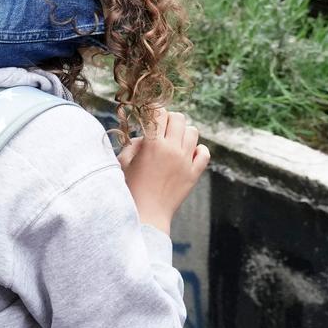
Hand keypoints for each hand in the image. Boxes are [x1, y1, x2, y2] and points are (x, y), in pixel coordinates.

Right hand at [118, 107, 208, 233]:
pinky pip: (204, 153)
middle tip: (161, 130)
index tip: (149, 116)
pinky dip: (198, 150)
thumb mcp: (124, 162)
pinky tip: (187, 155)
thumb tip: (145, 136)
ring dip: (183, 133)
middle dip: (168, 119)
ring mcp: (185, 161)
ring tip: (173, 142)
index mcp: (152, 144)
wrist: (146, 216)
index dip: (152, 111)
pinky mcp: (194, 174)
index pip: (158, 113)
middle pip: (178, 118)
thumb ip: (134, 144)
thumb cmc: (129, 189)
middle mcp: (171, 149)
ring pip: (193, 131)